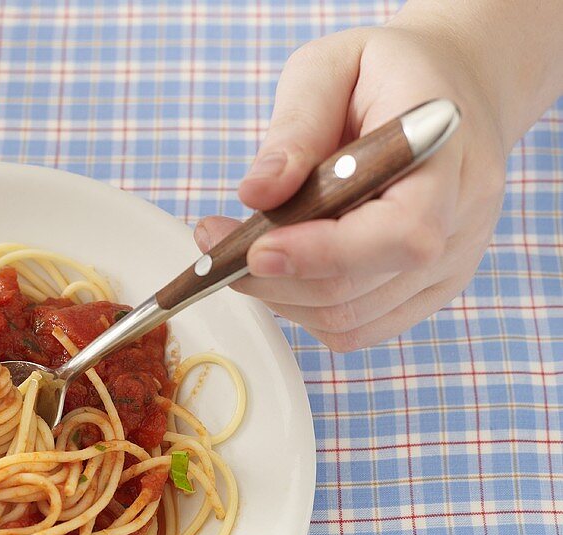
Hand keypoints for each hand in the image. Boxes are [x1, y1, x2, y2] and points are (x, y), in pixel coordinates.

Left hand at [194, 24, 508, 351]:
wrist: (449, 90)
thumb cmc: (385, 74)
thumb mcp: (330, 67)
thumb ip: (295, 126)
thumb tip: (257, 194)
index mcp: (446, 152)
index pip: (401, 230)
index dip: (323, 252)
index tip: (256, 249)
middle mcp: (461, 220)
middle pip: (359, 287)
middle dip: (271, 277)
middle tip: (212, 244)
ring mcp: (449, 264)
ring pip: (348, 317)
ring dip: (277, 295)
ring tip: (238, 250)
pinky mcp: (426, 291)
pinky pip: (355, 327)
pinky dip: (303, 309)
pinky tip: (281, 267)